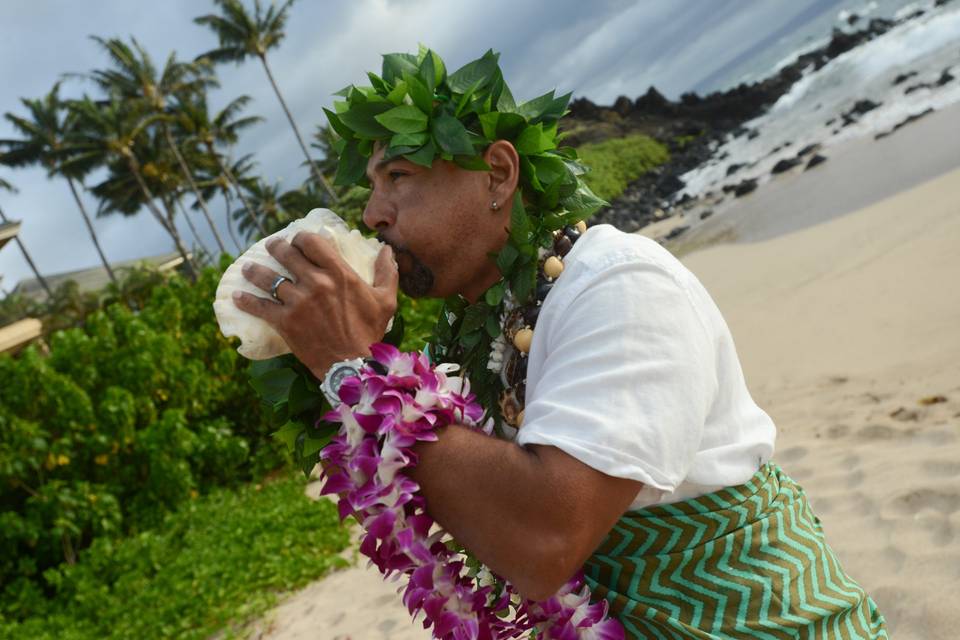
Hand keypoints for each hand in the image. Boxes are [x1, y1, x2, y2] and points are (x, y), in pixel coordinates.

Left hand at [233, 232, 397, 378]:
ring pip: (268, 278)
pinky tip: (236, 296)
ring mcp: (297, 302)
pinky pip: (259, 306)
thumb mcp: (386, 300)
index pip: (311, 242)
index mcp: (339, 273)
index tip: (297, 241)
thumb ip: (387, 272)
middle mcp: (316, 282)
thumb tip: (387, 249)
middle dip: (276, 247)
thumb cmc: (370, 332)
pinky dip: (245, 300)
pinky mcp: (285, 321)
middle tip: (271, 248)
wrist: (352, 365)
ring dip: (255, 270)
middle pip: (286, 254)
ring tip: (248, 268)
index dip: (300, 238)